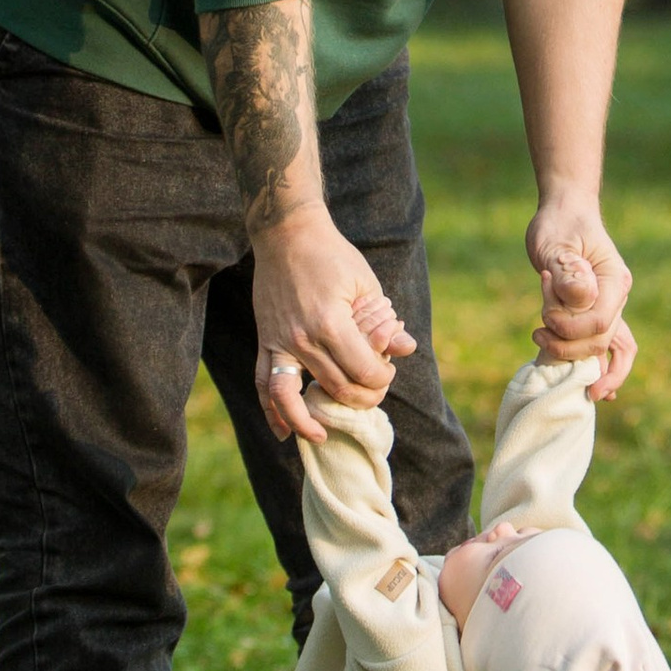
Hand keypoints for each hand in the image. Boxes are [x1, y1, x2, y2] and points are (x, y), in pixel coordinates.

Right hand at [252, 204, 413, 443]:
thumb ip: (384, 322)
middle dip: (361, 398)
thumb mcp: (366, 283)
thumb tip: (406, 349)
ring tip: (323, 436)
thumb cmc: (332, 256)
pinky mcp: (266, 341)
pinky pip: (264, 384)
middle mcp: (302, 338)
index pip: (363, 371)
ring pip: (293, 396)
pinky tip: (283, 431)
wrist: (287, 234)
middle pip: (336, 388)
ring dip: (310, 421)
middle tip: (372, 392)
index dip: (382, 378)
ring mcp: (280, 342)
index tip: (387, 371)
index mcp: (331, 323)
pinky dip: (272, 411)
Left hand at [528, 203, 635, 396]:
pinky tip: (596, 390)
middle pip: (602, 341)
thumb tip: (578, 297)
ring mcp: (609, 306)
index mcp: (613, 281)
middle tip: (538, 337)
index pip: (600, 322)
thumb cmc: (559, 224)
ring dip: (584, 365)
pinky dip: (601, 369)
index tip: (544, 321)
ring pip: (612, 351)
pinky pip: (606, 347)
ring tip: (561, 376)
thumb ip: (566, 271)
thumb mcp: (555, 243)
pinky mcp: (595, 312)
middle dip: (569, 348)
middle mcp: (616, 297)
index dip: (571, 330)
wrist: (565, 212)